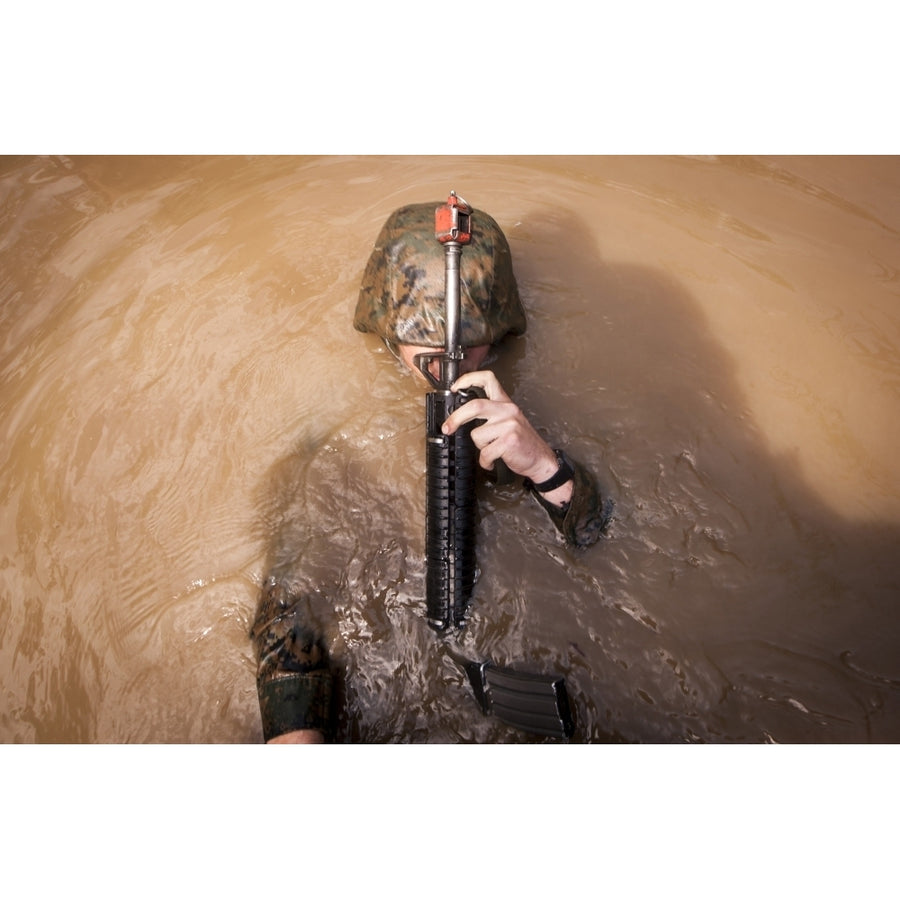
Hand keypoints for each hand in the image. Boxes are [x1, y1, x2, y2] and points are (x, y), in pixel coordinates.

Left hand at [441, 370, 573, 506]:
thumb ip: (490, 413)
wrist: (540, 459)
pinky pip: (485, 453)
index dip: (468, 379)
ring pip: (477, 435)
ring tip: (490, 450)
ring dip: (480, 447)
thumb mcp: (508, 420)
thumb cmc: (522, 441)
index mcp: (505, 402)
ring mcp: (509, 424)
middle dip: (456, 418)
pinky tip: (492, 461)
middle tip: (448, 427)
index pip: (487, 379)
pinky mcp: (509, 440)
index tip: (455, 387)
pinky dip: (485, 461)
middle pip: (474, 406)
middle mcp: (507, 410)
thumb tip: (461, 415)